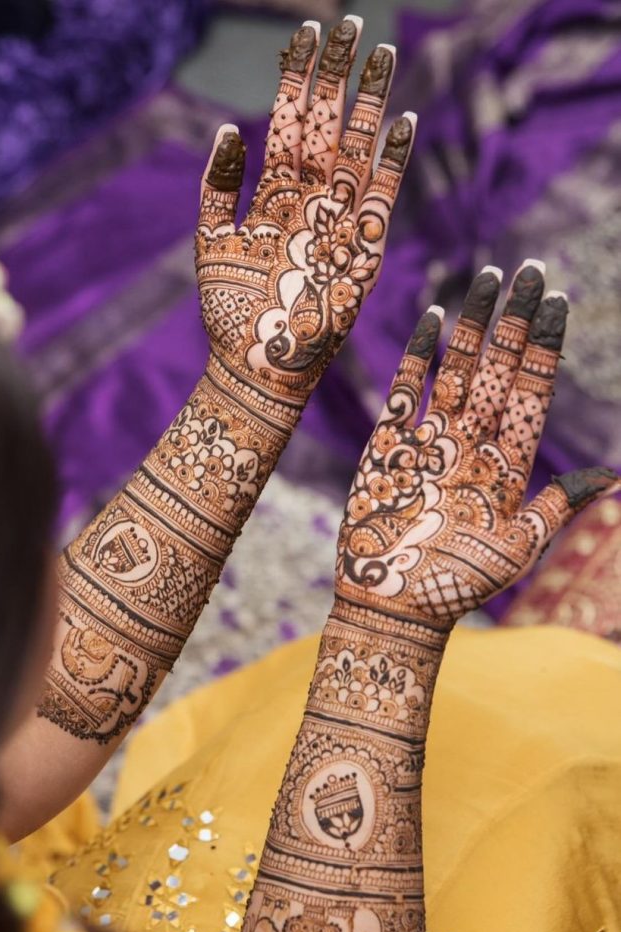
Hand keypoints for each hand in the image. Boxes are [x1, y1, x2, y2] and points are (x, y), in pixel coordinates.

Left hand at [195, 18, 414, 400]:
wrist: (254, 367)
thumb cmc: (228, 313)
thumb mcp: (210, 243)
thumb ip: (218, 187)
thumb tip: (231, 129)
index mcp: (273, 195)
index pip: (290, 123)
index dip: (299, 78)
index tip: (307, 33)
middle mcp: (308, 202)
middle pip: (327, 126)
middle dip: (337, 76)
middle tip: (350, 23)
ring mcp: (337, 225)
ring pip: (356, 153)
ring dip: (369, 105)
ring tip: (381, 55)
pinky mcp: (361, 255)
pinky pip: (380, 202)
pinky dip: (390, 166)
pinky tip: (400, 124)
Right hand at [335, 262, 618, 627]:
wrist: (394, 606)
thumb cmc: (457, 587)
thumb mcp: (520, 549)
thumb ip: (557, 505)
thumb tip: (610, 474)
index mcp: (506, 466)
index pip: (530, 391)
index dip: (545, 347)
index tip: (559, 301)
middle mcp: (471, 445)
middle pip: (498, 370)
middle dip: (516, 321)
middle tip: (531, 270)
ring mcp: (430, 442)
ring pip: (458, 370)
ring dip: (474, 326)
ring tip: (489, 277)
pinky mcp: (389, 447)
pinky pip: (407, 391)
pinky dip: (418, 356)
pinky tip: (433, 319)